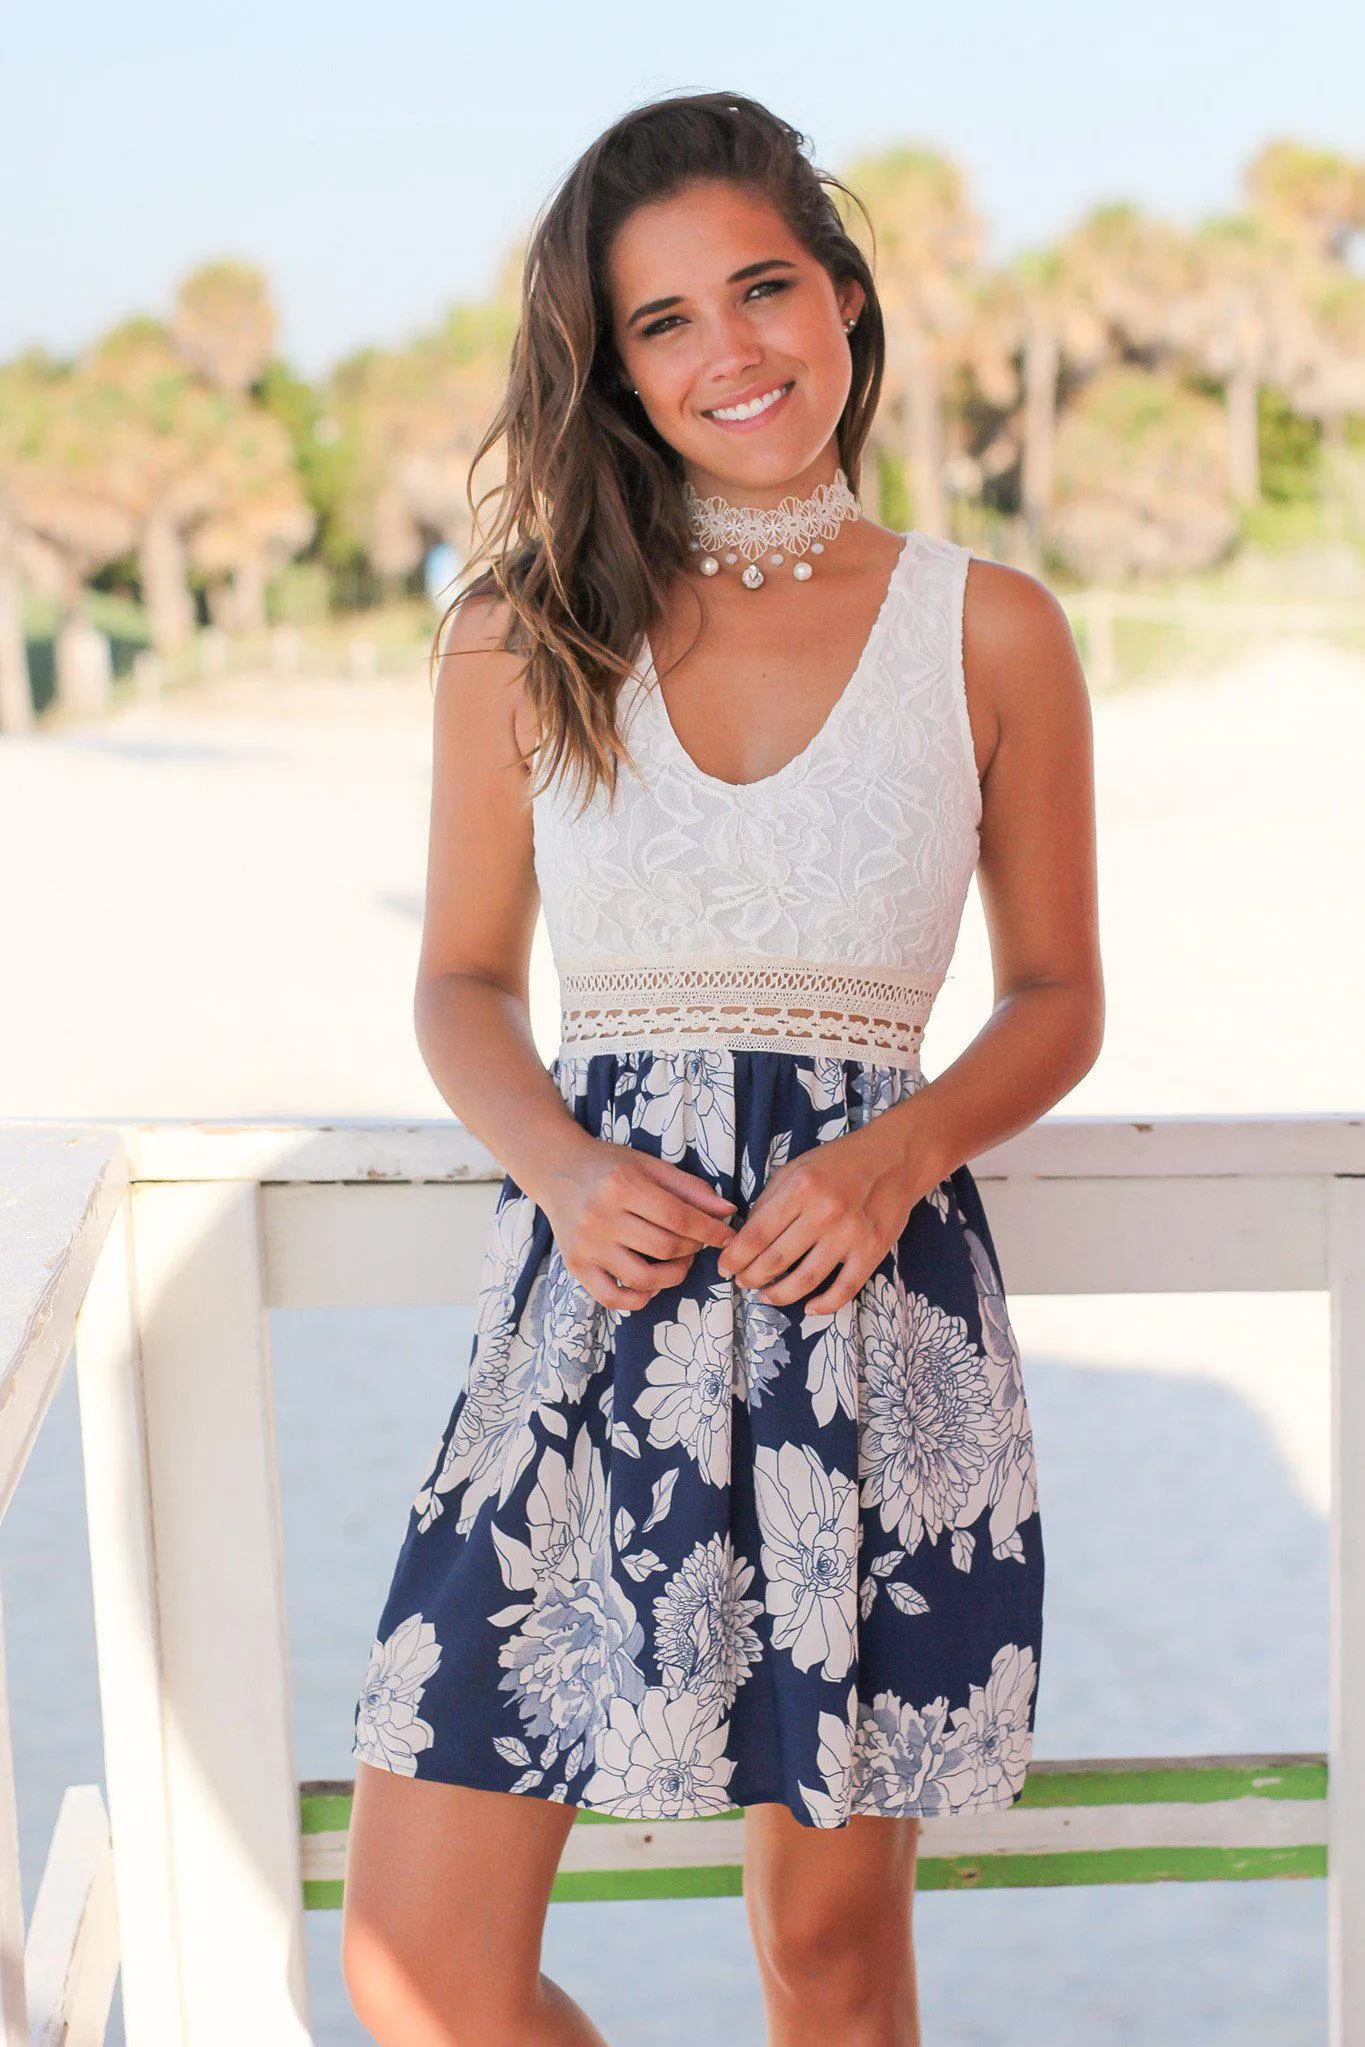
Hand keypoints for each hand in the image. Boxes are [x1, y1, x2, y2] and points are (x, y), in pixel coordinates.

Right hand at [543, 1138, 737, 1312]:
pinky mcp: (575, 1265)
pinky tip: (650, 1283)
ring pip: (643, 1278)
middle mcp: (600, 1217)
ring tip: (679, 1262)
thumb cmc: (610, 1166)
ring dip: (673, 1276)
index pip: (679, 1218)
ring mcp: (586, 1245)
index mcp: (622, 1185)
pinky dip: (639, 1298)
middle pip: (665, 1248)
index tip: (727, 1236)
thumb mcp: (650, 1166)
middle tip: (697, 1242)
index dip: (711, 1231)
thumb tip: (726, 1212)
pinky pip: (612, 1298)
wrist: (557, 1169)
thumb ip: (689, 1188)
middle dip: (693, 1249)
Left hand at [716, 1112, 943, 1314]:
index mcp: (800, 1188)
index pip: (756, 1234)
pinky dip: (823, 1305)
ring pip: (805, 1280)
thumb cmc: (839, 1162)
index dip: (735, 1257)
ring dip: (779, 1295)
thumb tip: (745, 1237)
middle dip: (751, 1277)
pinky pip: (844, 1289)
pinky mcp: (872, 1251)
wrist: (894, 1158)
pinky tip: (808, 1307)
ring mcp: (850, 1234)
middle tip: (743, 1283)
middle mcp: (824, 1212)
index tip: (725, 1268)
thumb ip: (770, 1200)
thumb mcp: (796, 1168)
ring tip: (767, 1296)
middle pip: (775, 1260)